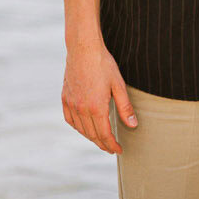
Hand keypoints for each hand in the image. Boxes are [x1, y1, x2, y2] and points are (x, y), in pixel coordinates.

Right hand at [62, 39, 134, 153]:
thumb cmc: (103, 65)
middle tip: (111, 148)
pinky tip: (84, 128)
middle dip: (103, 144)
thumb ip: (125, 107)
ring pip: (81, 129)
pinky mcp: (65, 98)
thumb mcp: (119, 85)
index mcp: (96, 107)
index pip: (104, 134)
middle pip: (92, 135)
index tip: (118, 150)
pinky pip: (70, 119)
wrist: (83, 49)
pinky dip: (78, 127)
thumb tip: (133, 125)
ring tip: (100, 140)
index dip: (112, 145)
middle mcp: (81, 109)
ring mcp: (71, 104)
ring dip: (91, 137)